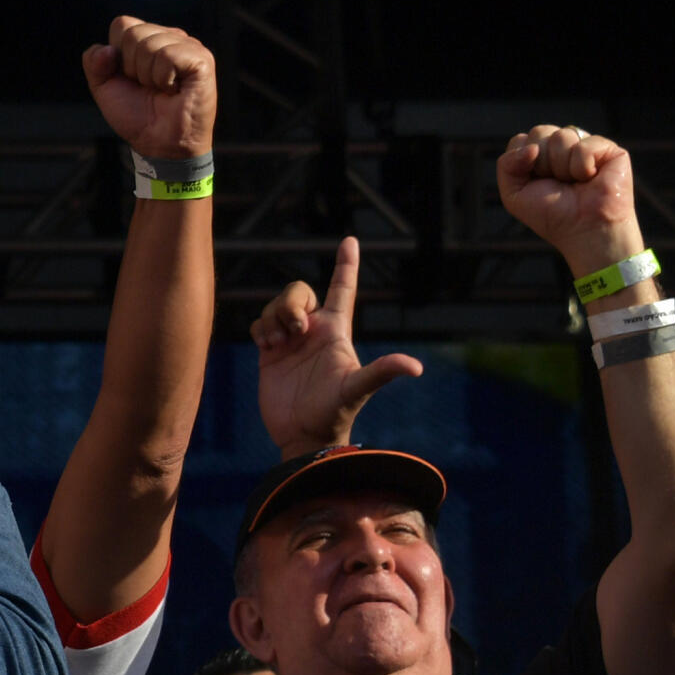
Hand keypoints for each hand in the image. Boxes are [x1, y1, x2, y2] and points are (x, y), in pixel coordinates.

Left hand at [82, 17, 215, 159]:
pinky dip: (163, 79)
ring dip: (148, 76)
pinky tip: (174, 90)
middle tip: (148, 87)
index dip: (117, 56)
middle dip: (132, 68)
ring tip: (162, 90)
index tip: (130, 78)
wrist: (159, 144)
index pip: (122, 24)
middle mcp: (170, 36)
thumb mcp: (105, 88)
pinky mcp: (201, 59)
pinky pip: (168, 56)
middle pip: (134, 33)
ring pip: (149, 44)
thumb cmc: (138, 116)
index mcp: (150, 38)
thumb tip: (107, 49)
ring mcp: (188, 46)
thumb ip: (94, 63)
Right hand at [251, 238, 422, 456]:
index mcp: (336, 331)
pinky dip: (260, 329)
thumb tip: (416, 368)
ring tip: (279, 345)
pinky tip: (268, 349)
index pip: (342, 289)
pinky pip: (258, 323)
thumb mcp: (357, 389)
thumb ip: (382, 372)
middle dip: (291, 303)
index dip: (346, 265)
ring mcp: (290, 340)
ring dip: (274, 319)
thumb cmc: (334, 412)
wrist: (302, 435)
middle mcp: (313, 331)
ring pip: (276, 305)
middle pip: (298, 291)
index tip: (351, 240)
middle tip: (295, 331)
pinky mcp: (269, 353)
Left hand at [497, 123, 641, 272]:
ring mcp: (585, 145)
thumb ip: (506, 165)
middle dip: (542, 164)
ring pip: (561, 136)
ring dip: (562, 168)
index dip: (523, 162)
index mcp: (540, 154)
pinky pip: (584, 146)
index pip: (522, 139)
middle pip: (540, 132)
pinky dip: (582, 168)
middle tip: (557, 184)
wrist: (584, 231)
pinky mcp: (608, 149)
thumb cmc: (551, 215)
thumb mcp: (514, 195)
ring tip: (575, 183)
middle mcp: (563, 146)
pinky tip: (591, 179)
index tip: (535, 183)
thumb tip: (531, 147)